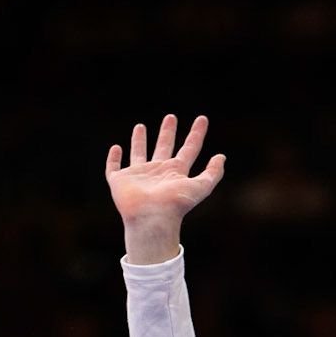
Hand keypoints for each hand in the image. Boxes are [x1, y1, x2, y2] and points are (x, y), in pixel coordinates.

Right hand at [106, 114, 225, 264]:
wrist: (152, 219)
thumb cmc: (175, 205)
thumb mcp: (201, 187)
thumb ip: (213, 173)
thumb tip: (222, 157)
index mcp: (176, 172)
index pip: (189, 149)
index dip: (196, 134)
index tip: (202, 119)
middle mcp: (158, 172)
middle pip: (164, 148)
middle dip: (168, 133)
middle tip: (171, 117)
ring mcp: (139, 176)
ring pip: (139, 154)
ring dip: (139, 141)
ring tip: (140, 126)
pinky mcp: (120, 182)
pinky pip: (114, 168)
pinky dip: (114, 159)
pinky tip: (116, 149)